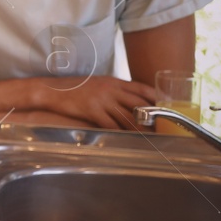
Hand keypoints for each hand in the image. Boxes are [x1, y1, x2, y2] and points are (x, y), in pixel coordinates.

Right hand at [39, 76, 160, 130]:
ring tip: (149, 138)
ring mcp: (101, 99)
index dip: (156, 99)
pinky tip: (125, 139)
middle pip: (139, 103)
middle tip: (162, 128)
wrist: (53, 90)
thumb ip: (115, 90)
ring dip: (139, 129)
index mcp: (114, 81)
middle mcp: (111, 89)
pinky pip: (111, 124)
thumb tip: (132, 102)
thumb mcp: (98, 83)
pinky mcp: (92, 110)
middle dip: (153, 117)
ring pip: (127, 116)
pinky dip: (120, 133)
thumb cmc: (75, 88)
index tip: (167, 108)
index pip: (142, 88)